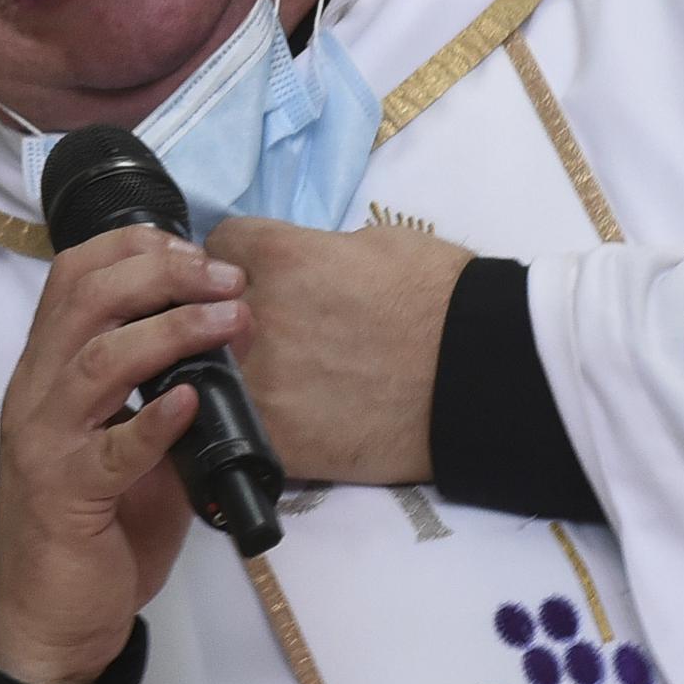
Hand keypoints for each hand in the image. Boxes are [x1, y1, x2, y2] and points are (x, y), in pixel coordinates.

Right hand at [0, 225, 250, 683]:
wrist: (50, 622)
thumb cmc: (93, 531)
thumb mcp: (130, 448)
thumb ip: (163, 397)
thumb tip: (231, 349)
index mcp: (47, 373)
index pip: (73, 277)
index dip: (133, 248)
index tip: (196, 249)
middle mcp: (36, 396)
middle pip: (85, 300)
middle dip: (160, 273)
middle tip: (226, 278)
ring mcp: (46, 445)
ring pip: (97, 361)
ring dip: (170, 332)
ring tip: (229, 321)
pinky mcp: (67, 498)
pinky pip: (112, 450)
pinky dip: (154, 420)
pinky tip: (193, 401)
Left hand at [204, 218, 473, 486]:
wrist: (484, 375)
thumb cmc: (443, 296)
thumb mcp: (373, 243)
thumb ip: (314, 253)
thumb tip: (296, 270)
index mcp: (278, 256)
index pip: (216, 247)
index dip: (236, 262)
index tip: (252, 278)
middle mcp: (254, 317)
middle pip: (200, 310)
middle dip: (223, 317)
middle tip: (262, 331)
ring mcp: (261, 383)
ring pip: (208, 374)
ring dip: (232, 373)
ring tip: (277, 379)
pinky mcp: (278, 441)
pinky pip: (239, 428)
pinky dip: (256, 423)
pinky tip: (287, 419)